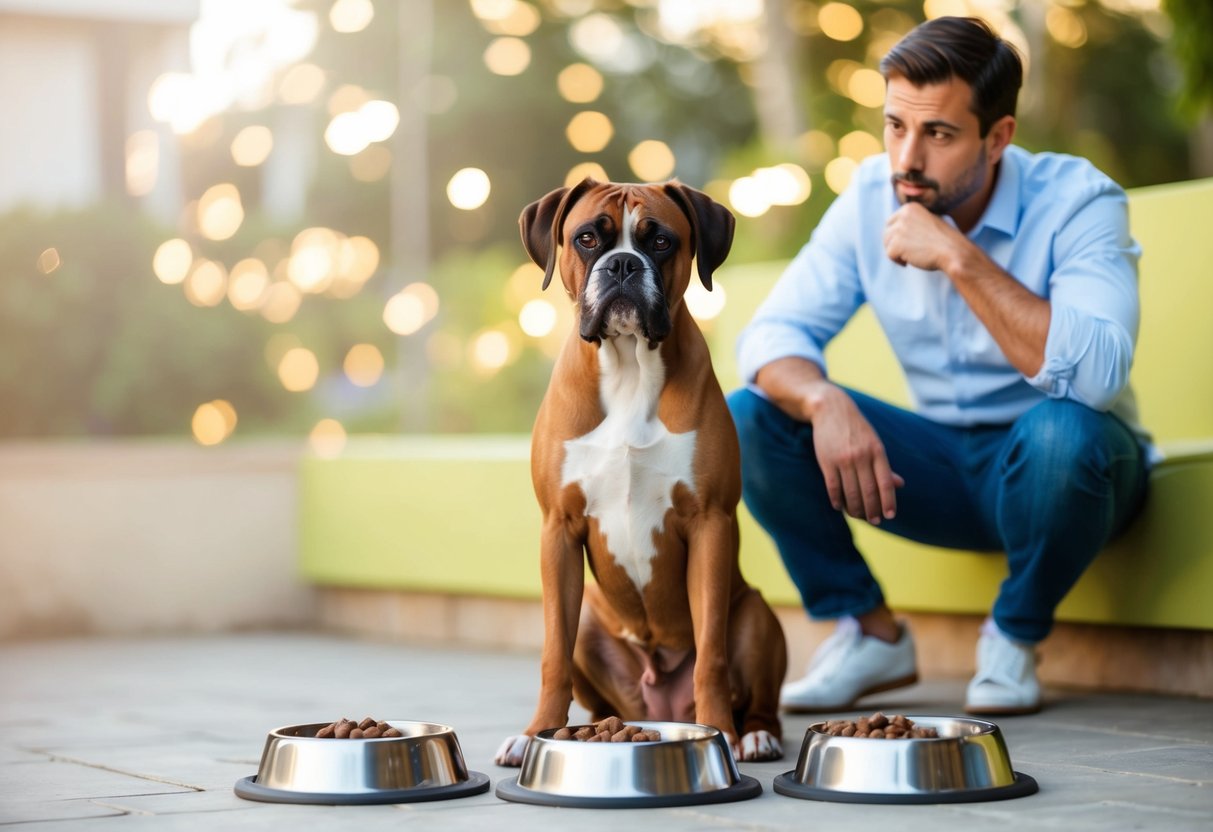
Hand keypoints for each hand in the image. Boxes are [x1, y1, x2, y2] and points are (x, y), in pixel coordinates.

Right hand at [806, 382, 903, 523]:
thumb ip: (885, 465)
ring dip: (855, 509)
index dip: (889, 501)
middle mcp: (861, 456)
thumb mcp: (874, 443)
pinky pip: (833, 487)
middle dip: (872, 510)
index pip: (886, 483)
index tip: (890, 515)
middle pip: (868, 491)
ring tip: (858, 516)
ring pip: (851, 493)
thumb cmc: (856, 429)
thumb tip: (900, 485)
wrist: (831, 409)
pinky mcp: (826, 461)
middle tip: (874, 521)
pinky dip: (837, 500)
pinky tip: (840, 507)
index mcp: (877, 451)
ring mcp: (843, 459)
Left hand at [883, 202, 963, 271]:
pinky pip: (889, 254)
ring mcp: (899, 229)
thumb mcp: (929, 221)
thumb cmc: (944, 240)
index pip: (892, 221)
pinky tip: (909, 262)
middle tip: (908, 252)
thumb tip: (897, 228)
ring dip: (897, 252)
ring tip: (912, 256)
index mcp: (910, 207)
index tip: (908, 243)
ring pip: (887, 243)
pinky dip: (898, 261)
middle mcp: (903, 215)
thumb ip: (913, 221)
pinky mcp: (897, 244)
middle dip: (894, 243)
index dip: (897, 234)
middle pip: (887, 232)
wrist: (953, 251)